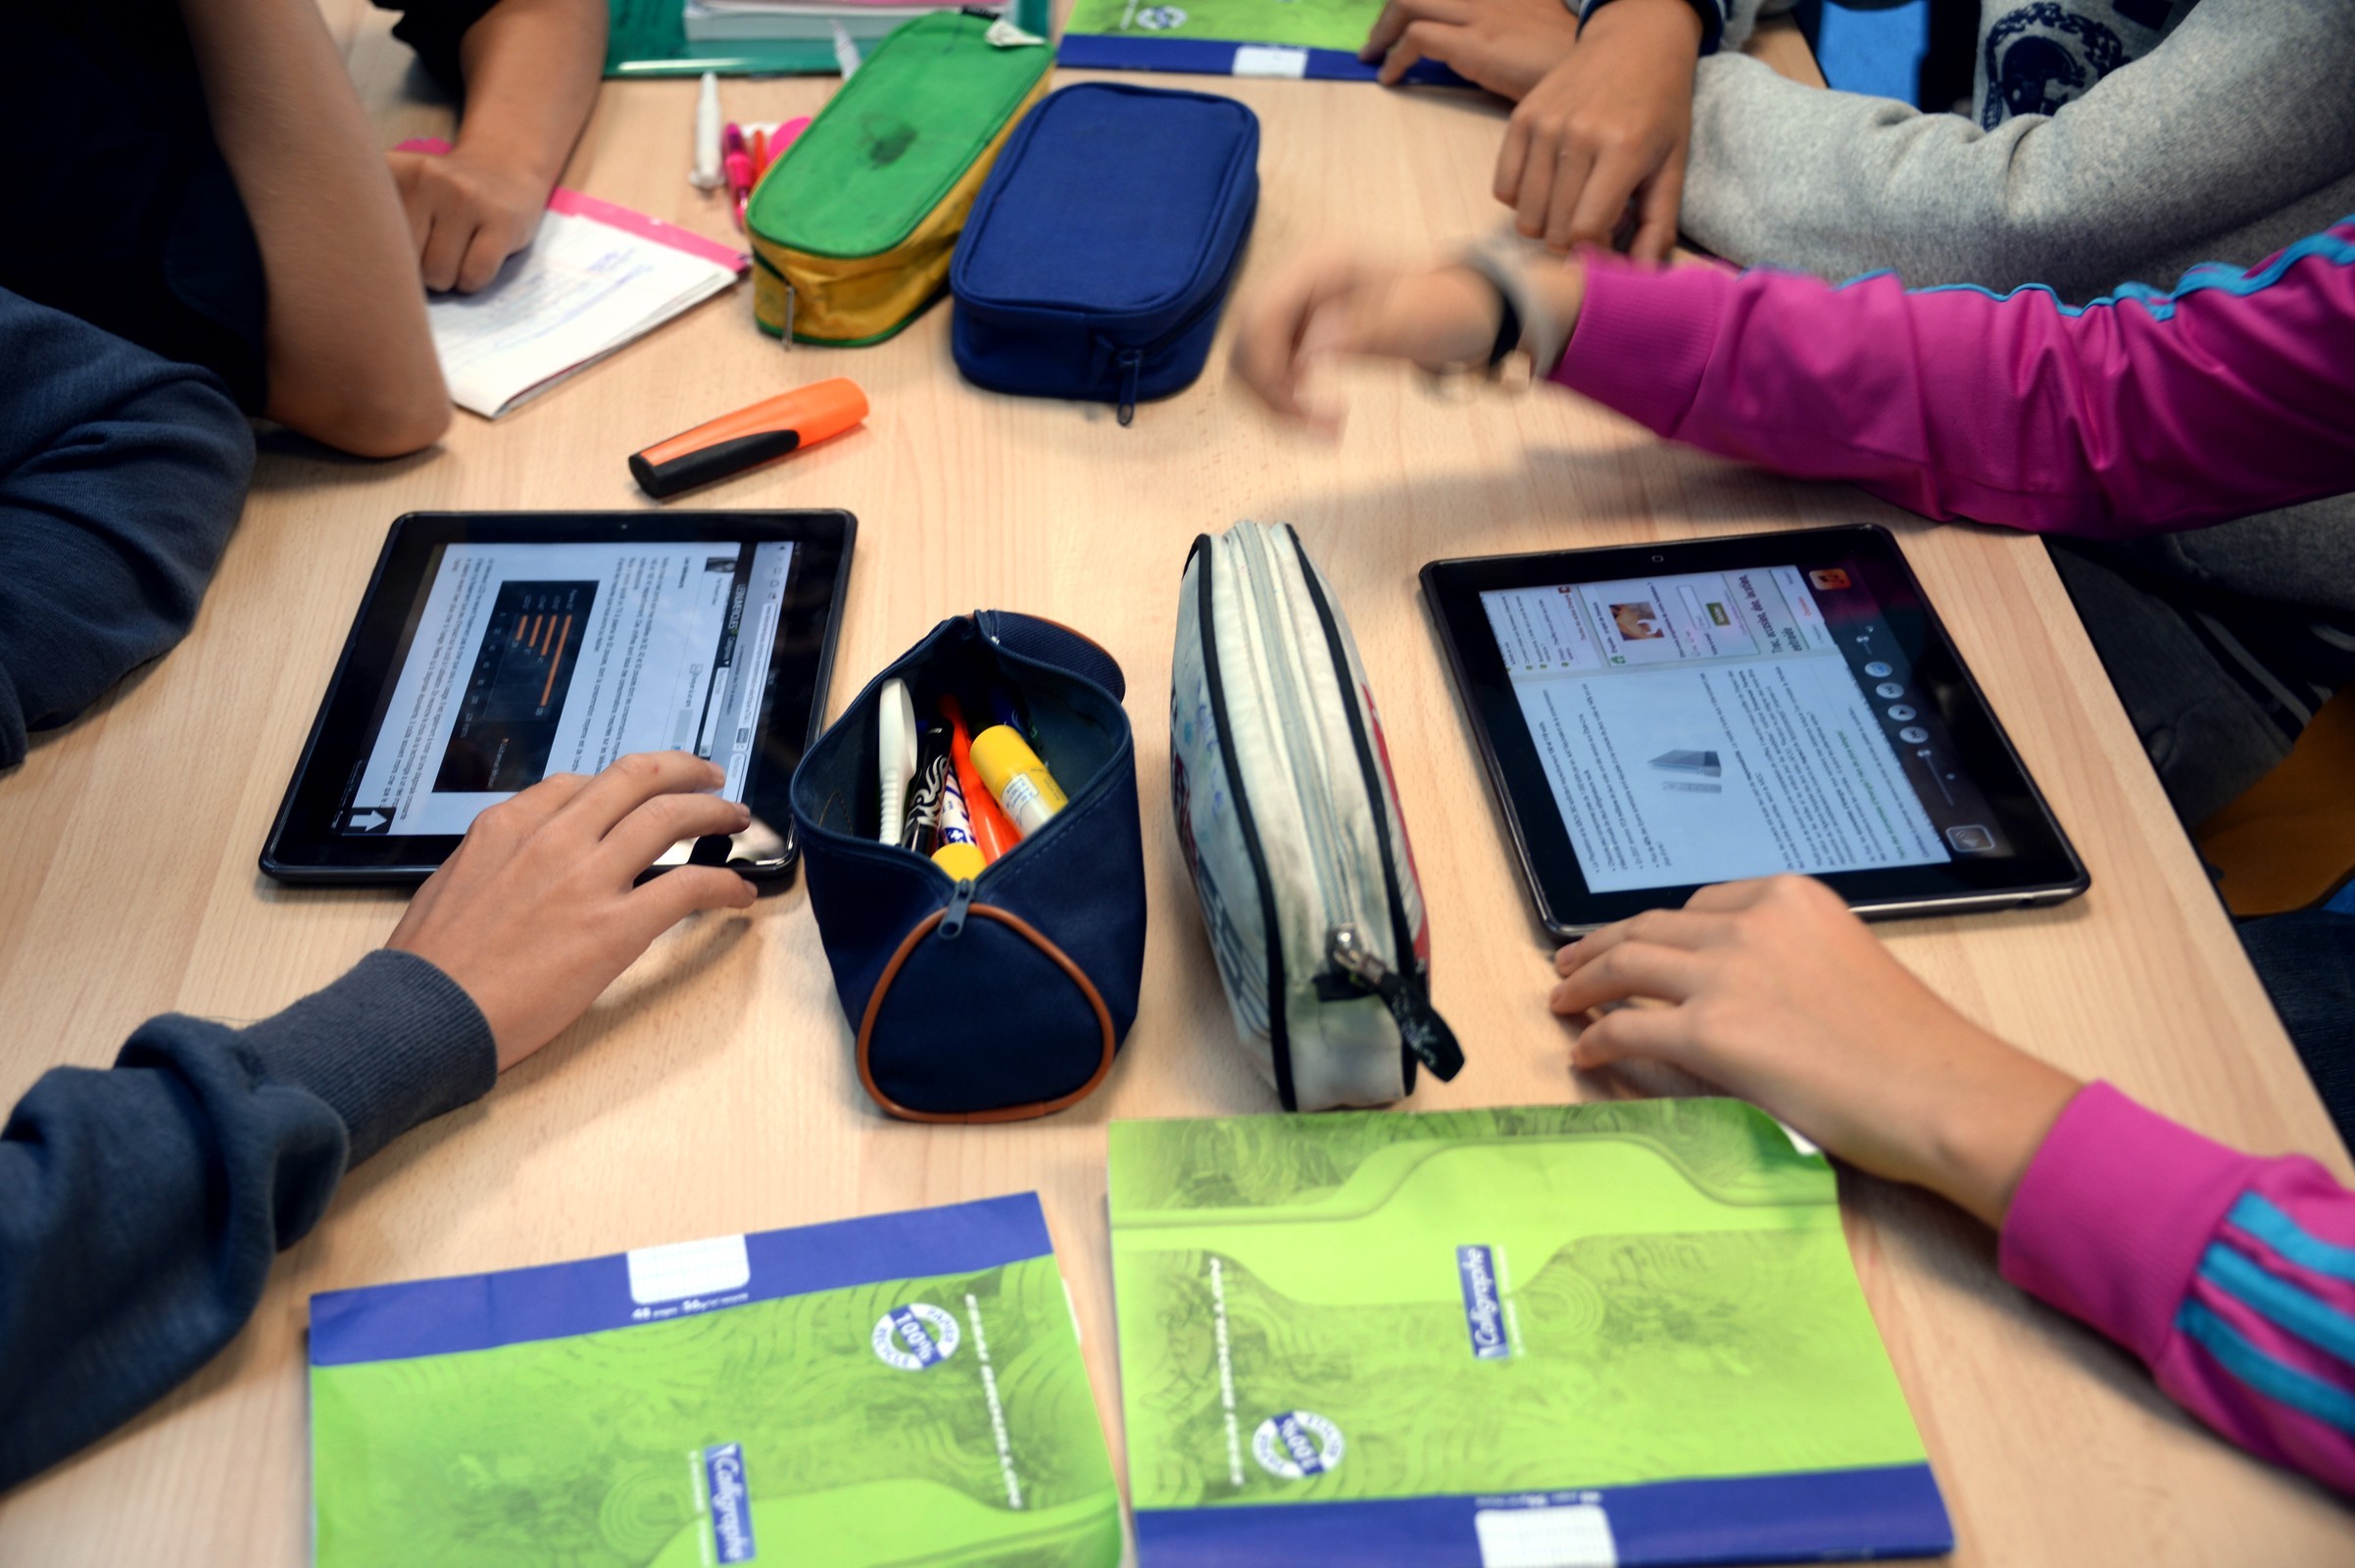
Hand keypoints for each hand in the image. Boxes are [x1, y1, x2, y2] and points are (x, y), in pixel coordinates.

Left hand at [387, 147, 547, 292]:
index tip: (396, 247)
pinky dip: (472, 282)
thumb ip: (375, 218)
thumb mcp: (403, 189)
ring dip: (447, 279)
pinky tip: (475, 263)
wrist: (503, 168)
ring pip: (440, 273)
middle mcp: (427, 177)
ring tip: (455, 256)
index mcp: (395, 170)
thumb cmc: (444, 197)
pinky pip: (474, 275)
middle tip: (433, 252)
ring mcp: (466, 197)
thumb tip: (372, 272)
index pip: (370, 236)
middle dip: (418, 271)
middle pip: (406, 260)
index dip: (385, 256)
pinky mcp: (502, 220)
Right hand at [388, 752, 757, 1068]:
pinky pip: (689, 887)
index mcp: (509, 826)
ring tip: (735, 819)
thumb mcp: (451, 883)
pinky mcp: (615, 928)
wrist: (423, 1014)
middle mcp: (553, 839)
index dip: (624, 783)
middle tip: (710, 778)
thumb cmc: (430, 966)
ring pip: (670, 818)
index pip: (581, 782)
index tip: (642, 791)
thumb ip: (497, 859)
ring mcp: (587, 880)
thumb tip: (525, 860)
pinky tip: (737, 892)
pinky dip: (723, 883)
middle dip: (684, 770)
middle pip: (636, 778)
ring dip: (713, 813)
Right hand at [1230, 253, 1589, 431]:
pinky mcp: (1293, 335)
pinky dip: (1282, 402)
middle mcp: (1295, 281)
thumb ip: (1361, 332)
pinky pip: (1266, 373)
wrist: (1453, 311)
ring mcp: (1292, 308)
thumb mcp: (1412, 319)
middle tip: (1325, 426)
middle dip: (1271, 391)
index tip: (1303, 404)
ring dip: (1273, 403)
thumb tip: (1307, 356)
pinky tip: (1317, 414)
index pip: (1260, 314)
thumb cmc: (1441, 308)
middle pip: (1246, 341)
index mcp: (1320, 264)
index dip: (1266, 366)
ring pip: (1248, 363)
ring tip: (1324, 425)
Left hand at [1359, 0, 1579, 97]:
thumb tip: (1489, 51)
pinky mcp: (1475, 43)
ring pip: (1408, 1)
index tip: (1400, 19)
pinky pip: (1416, 38)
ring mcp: (1480, 15)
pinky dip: (1395, 57)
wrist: (1600, 70)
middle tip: (1378, 38)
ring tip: (1376, 56)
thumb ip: (1508, 33)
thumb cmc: (1574, 63)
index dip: (1416, 2)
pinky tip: (1392, 79)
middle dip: (1389, 11)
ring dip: (1382, 30)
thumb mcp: (1537, 34)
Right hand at [1495, 0, 1698, 258]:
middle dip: (1571, 244)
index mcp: (1623, 149)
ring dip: (1546, 225)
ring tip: (1571, 207)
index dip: (1592, 254)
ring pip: (1525, 216)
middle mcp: (1578, 136)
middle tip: (1590, 229)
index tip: (1605, 250)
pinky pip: (1504, 189)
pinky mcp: (1521, 118)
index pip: (1583, 231)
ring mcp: (1544, 125)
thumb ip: (1657, 226)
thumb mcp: (1673, 166)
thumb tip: (1638, 278)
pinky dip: (1523, 200)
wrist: (1635, 41)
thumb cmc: (1660, 108)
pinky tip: (1550, 186)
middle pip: (1552, 230)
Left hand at [1549, 875, 2082, 1226]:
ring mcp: (1725, 973)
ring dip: (1583, 983)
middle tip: (1571, 964)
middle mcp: (1751, 923)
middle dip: (1601, 945)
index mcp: (1788, 898)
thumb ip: (1788, 960)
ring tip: (1563, 999)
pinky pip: (1626, 1028)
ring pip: (1625, 965)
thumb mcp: (1844, 964)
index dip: (1654, 929)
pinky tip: (1585, 1051)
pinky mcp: (1709, 1030)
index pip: (1697, 907)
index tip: (1632, 943)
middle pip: (1649, 928)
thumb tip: (1742, 989)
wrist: (1941, 1091)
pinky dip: (1597, 1039)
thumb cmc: (1911, 1047)